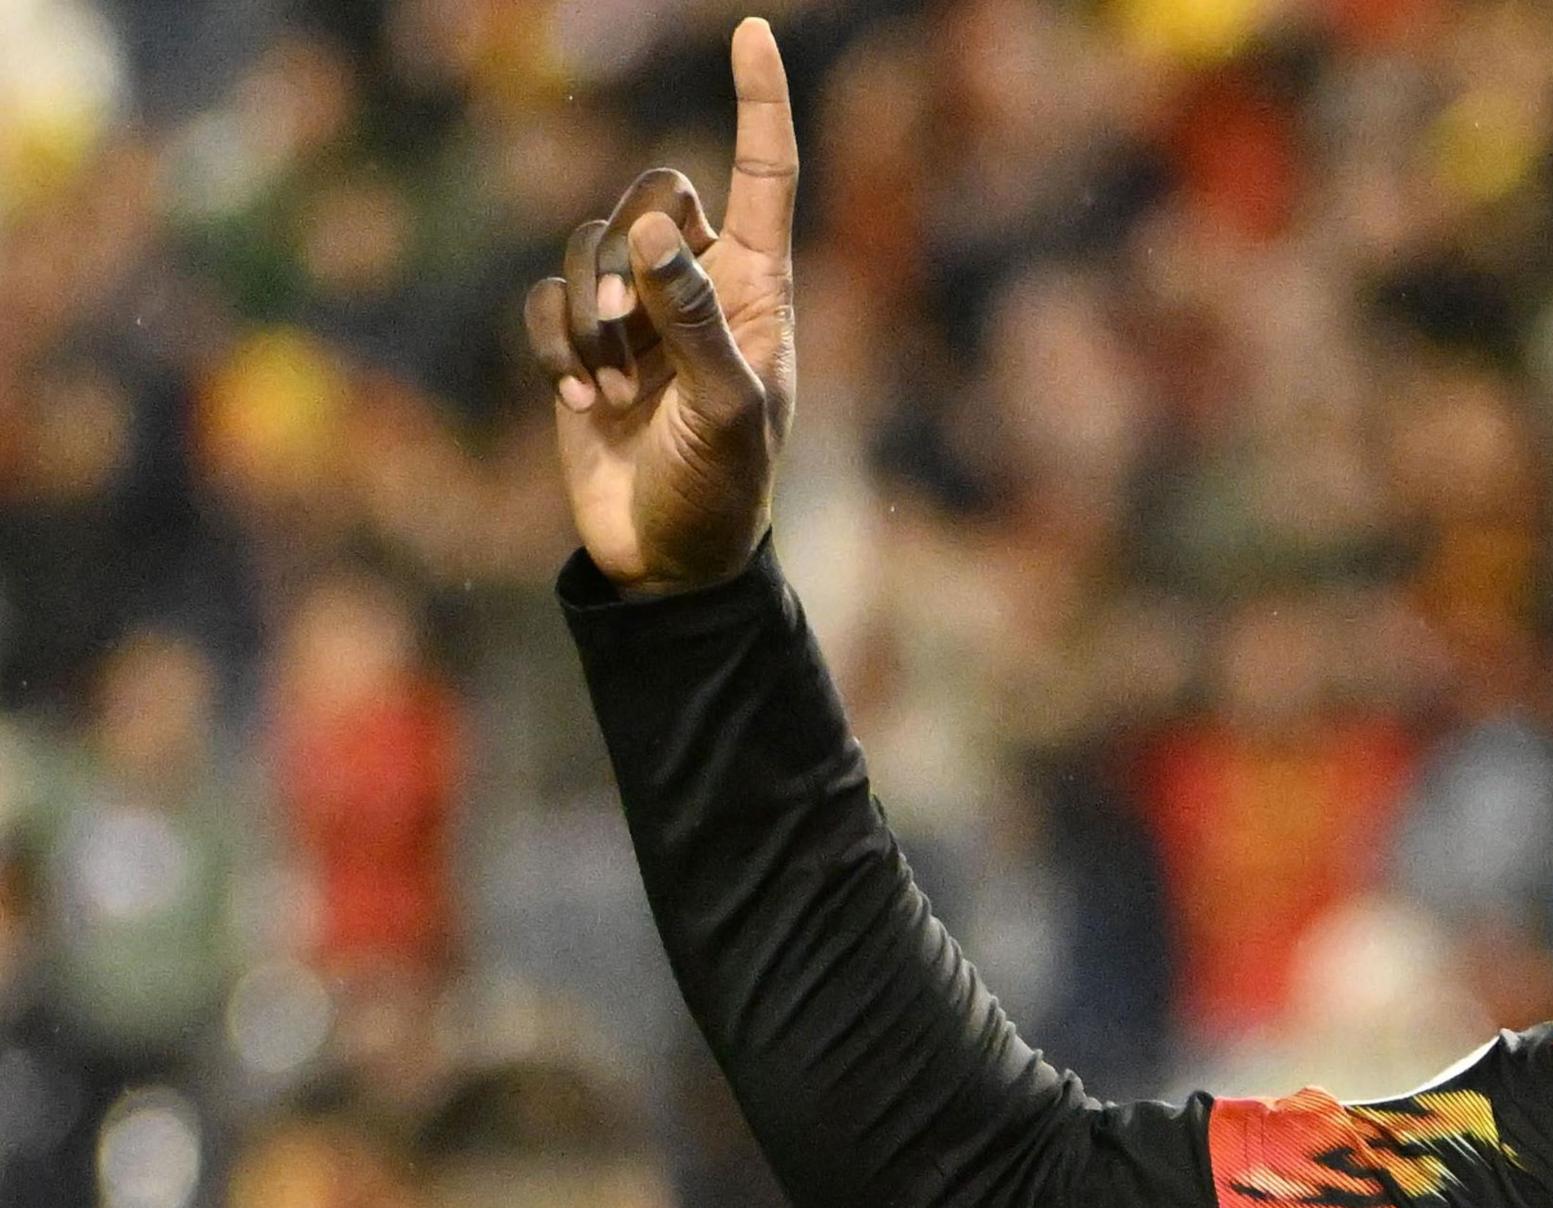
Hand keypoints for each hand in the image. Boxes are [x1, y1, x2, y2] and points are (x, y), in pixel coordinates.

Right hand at [524, 18, 799, 593]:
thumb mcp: (730, 410)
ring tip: (611, 392)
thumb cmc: (725, 492)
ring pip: (586, 248)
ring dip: (587, 318)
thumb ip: (695, 319)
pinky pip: (542, 303)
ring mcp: (637, 314)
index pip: (764, 173)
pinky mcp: (581, 347)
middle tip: (630, 334)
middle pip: (650, 193)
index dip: (759, 102)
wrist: (671, 562)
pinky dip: (554, 348)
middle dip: (626, 252)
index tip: (751, 29)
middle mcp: (698, 284)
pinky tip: (584, 407)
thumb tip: (654, 232)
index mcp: (759, 288)